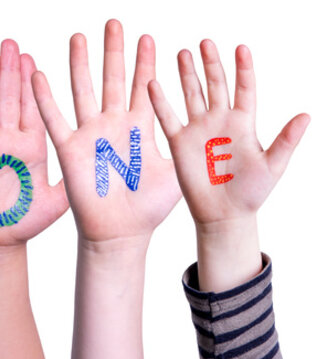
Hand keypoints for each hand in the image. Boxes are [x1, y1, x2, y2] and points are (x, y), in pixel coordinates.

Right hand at [0, 40, 67, 247]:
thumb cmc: (25, 223)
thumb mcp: (59, 200)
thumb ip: (75, 177)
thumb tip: (106, 159)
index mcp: (30, 146)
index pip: (31, 106)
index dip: (30, 81)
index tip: (31, 56)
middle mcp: (7, 142)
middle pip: (8, 99)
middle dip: (9, 71)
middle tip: (11, 43)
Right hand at [32, 20, 180, 242]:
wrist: (121, 232)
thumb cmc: (150, 208)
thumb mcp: (179, 171)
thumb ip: (193, 146)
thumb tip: (224, 131)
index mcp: (141, 127)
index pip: (144, 85)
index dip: (146, 62)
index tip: (148, 36)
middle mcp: (114, 125)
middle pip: (114, 79)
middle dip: (114, 51)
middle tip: (114, 23)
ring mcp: (91, 135)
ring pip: (84, 90)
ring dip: (81, 64)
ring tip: (79, 37)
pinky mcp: (71, 150)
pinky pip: (55, 120)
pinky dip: (46, 99)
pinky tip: (38, 77)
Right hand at [148, 41, 309, 224]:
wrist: (224, 213)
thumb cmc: (252, 192)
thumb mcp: (274, 165)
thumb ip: (286, 139)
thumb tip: (306, 116)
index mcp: (243, 124)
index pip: (244, 89)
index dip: (243, 69)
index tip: (241, 48)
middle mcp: (220, 122)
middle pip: (215, 85)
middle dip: (210, 64)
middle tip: (205, 43)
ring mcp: (199, 130)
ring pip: (192, 95)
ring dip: (188, 75)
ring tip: (182, 53)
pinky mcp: (180, 143)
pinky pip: (168, 118)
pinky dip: (160, 102)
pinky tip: (153, 84)